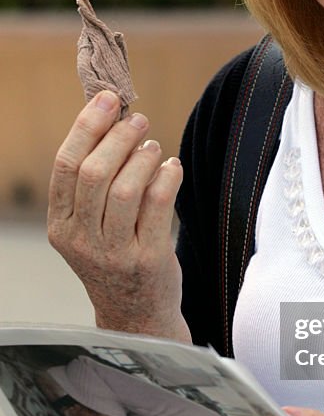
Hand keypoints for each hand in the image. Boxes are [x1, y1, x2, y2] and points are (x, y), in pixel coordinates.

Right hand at [48, 91, 189, 341]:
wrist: (136, 315)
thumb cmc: (115, 257)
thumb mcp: (89, 226)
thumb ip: (93, 181)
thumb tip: (109, 116)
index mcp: (60, 227)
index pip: (65, 166)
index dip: (87, 127)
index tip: (108, 100)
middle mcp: (82, 241)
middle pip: (95, 173)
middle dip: (119, 137)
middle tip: (138, 120)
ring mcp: (114, 253)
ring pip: (127, 188)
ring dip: (144, 156)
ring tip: (153, 147)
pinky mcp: (149, 260)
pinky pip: (159, 205)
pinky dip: (168, 177)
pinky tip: (172, 167)